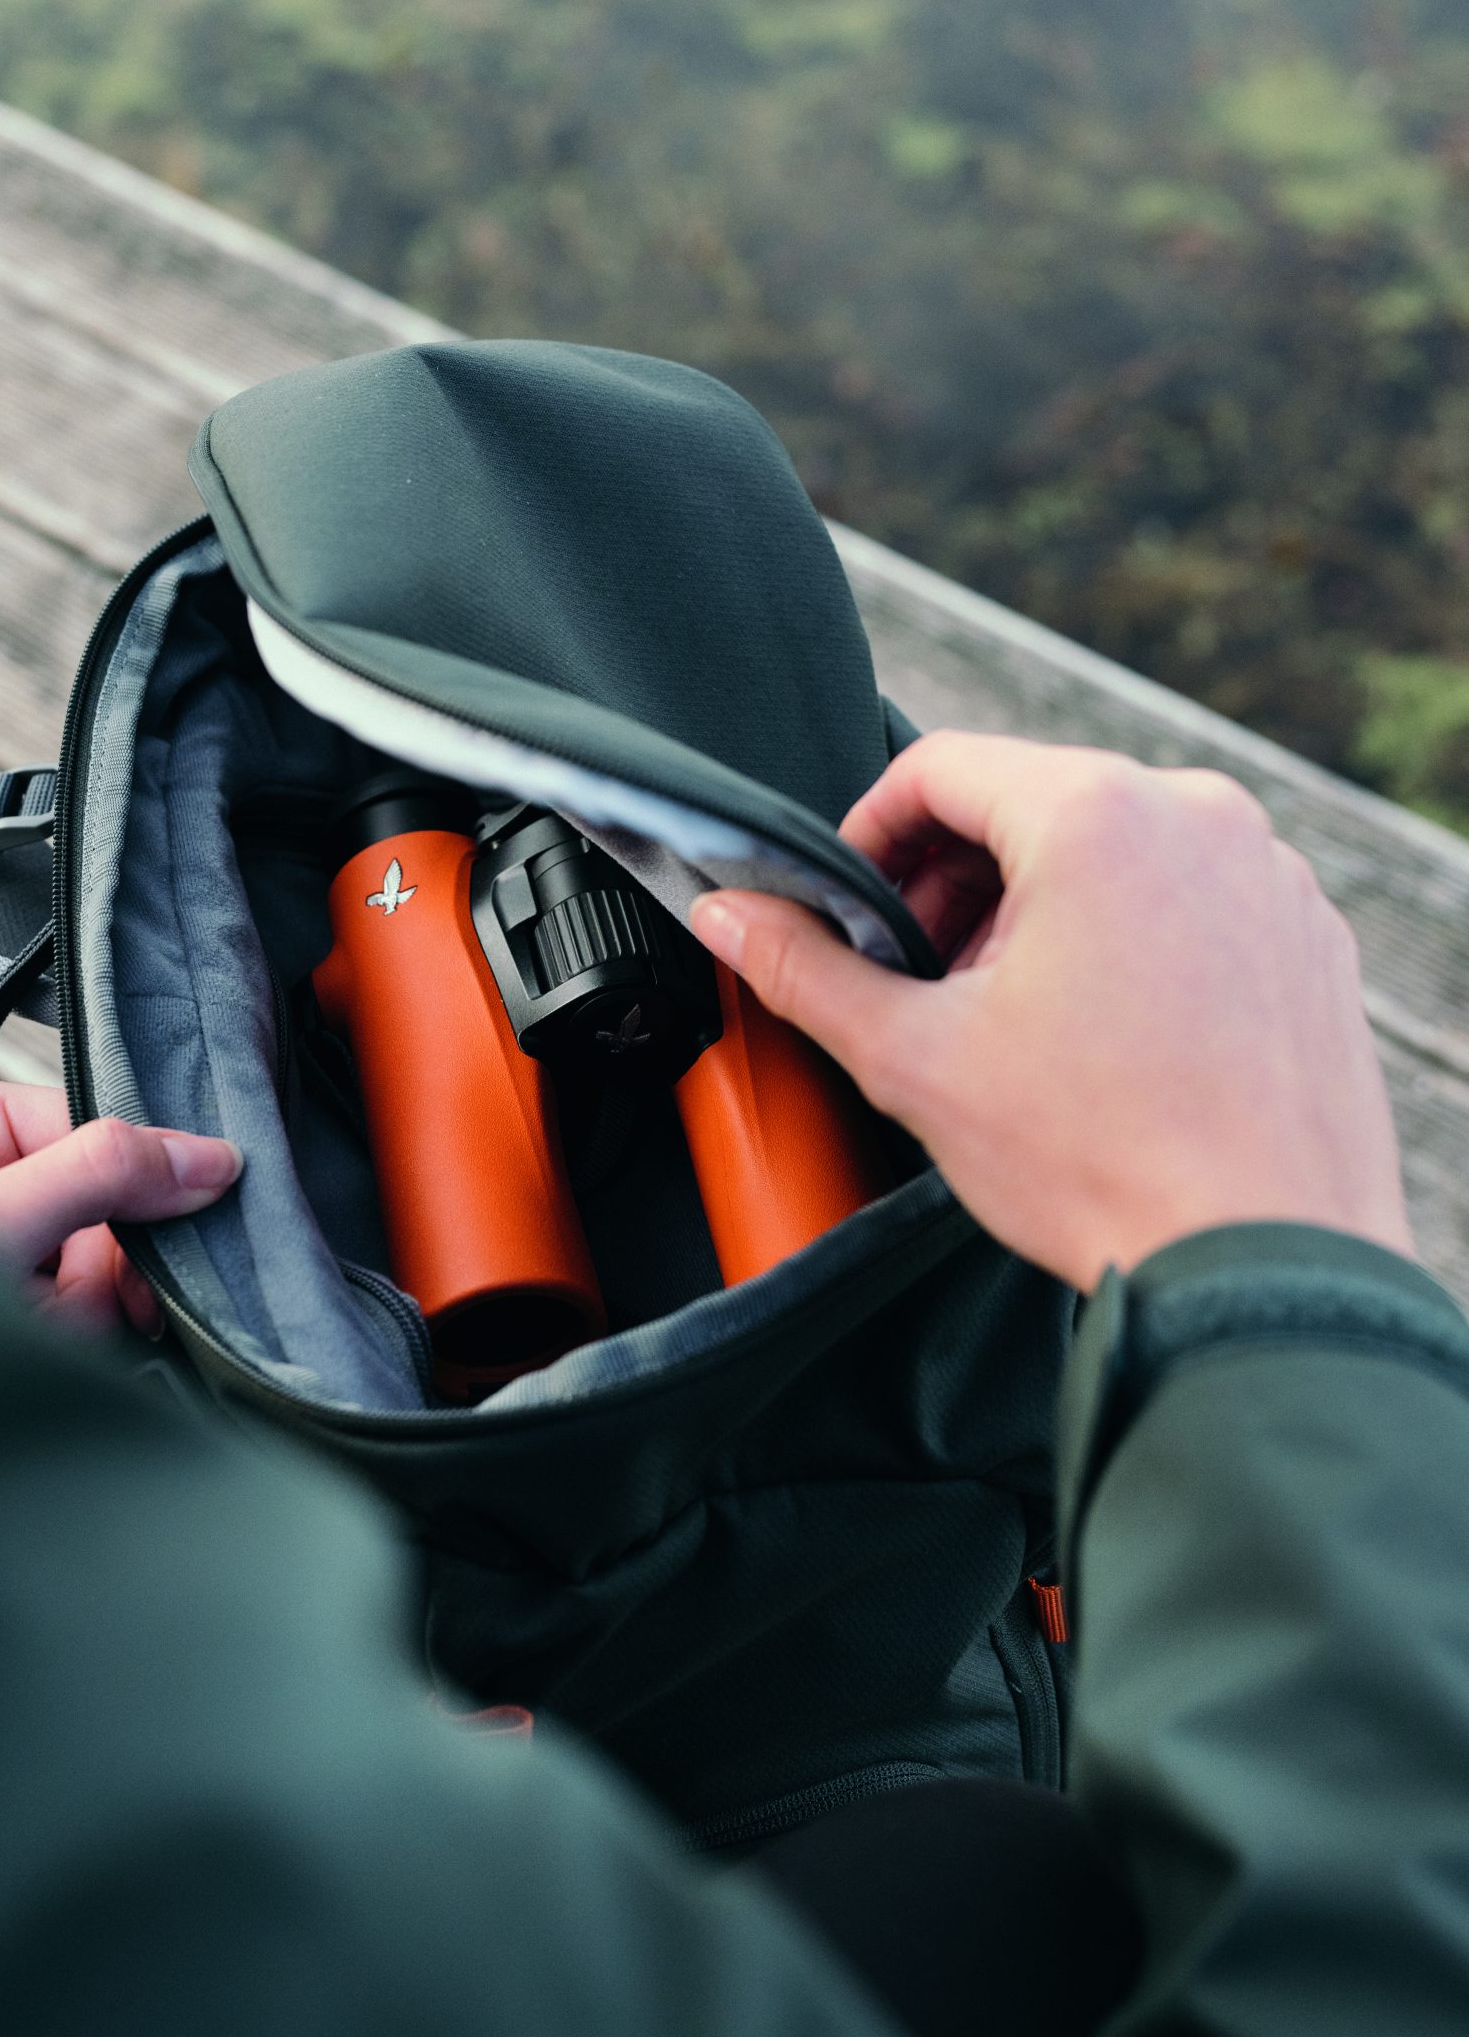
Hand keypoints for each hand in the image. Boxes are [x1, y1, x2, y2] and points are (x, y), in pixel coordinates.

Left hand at [0, 1071, 241, 1333]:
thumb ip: (101, 1175)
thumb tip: (209, 1157)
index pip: (99, 1136)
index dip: (136, 1195)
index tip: (153, 1256)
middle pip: (103, 1212)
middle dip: (86, 1275)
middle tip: (47, 1308)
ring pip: (92, 1275)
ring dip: (68, 1319)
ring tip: (15, 1336)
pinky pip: (69, 1319)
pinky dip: (56, 1345)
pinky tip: (19, 1353)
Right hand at [690, 731, 1410, 1291]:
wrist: (1266, 1269)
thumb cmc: (1105, 1163)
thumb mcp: (918, 1058)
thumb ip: (807, 969)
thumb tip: (728, 915)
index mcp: (1097, 815)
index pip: (942, 767)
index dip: (871, 831)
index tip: (851, 902)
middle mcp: (1197, 815)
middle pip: (1032, 799)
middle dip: (956, 879)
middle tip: (921, 973)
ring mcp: (1267, 872)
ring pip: (1116, 844)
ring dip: (1042, 907)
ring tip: (1011, 1016)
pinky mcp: (1309, 934)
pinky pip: (1193, 894)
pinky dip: (1131, 934)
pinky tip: (1104, 1035)